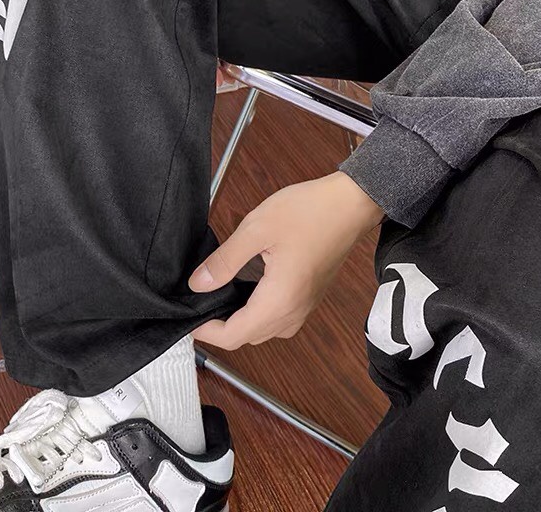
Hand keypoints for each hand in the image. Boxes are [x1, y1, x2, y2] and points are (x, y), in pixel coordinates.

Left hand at [189, 171, 383, 349]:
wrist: (351, 203)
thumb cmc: (308, 211)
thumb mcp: (255, 230)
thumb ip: (224, 261)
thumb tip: (198, 284)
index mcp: (280, 300)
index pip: (235, 336)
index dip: (207, 332)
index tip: (189, 318)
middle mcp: (294, 312)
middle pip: (249, 337)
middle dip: (220, 327)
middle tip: (199, 302)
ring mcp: (305, 306)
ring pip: (264, 330)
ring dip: (240, 320)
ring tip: (218, 295)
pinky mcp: (309, 297)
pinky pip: (279, 318)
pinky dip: (257, 312)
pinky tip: (245, 287)